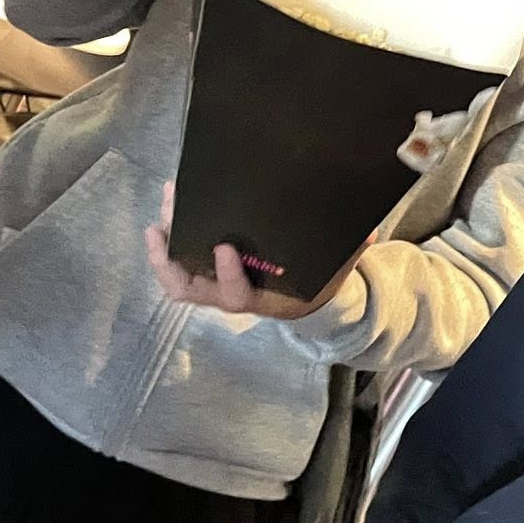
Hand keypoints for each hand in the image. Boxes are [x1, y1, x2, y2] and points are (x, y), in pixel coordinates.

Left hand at [143, 182, 370, 319]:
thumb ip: (350, 251)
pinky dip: (166, 253)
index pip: (238, 294)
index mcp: (262, 300)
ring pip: (179, 282)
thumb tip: (367, 230)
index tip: (224, 247)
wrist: (308, 303)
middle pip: (193, 288)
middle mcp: (232, 298)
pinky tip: (161, 224)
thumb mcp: (336, 270)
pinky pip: (179, 273)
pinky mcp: (207, 279)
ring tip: (156, 221)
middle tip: (168, 219)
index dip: (228, 275)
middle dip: (175, 257)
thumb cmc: (318, 283)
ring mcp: (215, 291)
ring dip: (163, 254)